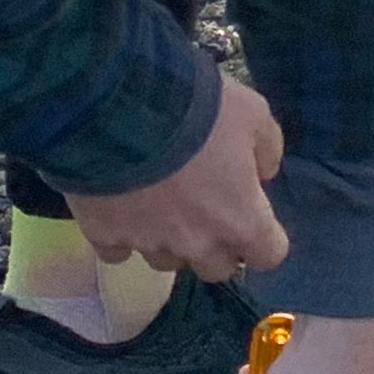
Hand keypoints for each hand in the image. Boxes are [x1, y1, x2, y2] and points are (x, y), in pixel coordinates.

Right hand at [68, 72, 283, 281]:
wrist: (122, 106)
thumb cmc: (200, 109)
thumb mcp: (253, 112)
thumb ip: (267, 148)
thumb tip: (262, 172)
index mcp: (240, 219)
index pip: (269, 255)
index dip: (264, 237)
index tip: (253, 213)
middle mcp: (197, 243)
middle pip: (217, 268)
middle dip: (216, 244)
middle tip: (207, 208)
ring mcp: (148, 243)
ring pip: (166, 260)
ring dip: (169, 238)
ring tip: (158, 201)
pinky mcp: (104, 236)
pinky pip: (117, 250)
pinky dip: (121, 234)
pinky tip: (119, 205)